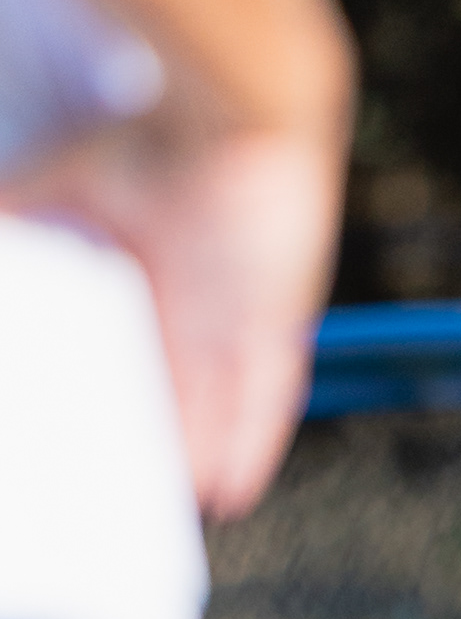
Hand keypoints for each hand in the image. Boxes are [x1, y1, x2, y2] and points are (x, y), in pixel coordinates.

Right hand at [4, 113, 342, 516]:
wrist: (232, 107)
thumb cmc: (155, 137)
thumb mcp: (65, 186)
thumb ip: (17, 210)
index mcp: (152, 281)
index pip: (135, 363)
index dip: (117, 405)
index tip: (91, 445)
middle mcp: (200, 310)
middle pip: (177, 399)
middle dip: (155, 445)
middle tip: (125, 496)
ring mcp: (239, 323)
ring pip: (217, 412)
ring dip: (197, 460)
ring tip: (170, 511)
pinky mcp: (276, 329)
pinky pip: (267, 405)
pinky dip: (250, 449)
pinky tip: (230, 494)